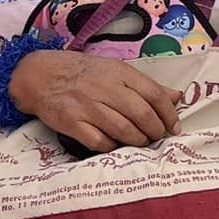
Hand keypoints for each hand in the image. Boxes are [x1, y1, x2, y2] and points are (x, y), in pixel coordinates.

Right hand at [7, 51, 181, 153]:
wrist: (41, 75)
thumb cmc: (83, 73)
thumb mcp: (115, 71)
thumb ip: (145, 85)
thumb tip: (177, 96)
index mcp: (119, 72)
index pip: (154, 94)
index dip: (168, 113)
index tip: (174, 127)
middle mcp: (105, 88)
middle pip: (141, 114)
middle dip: (155, 131)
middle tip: (157, 137)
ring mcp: (87, 106)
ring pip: (123, 130)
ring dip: (137, 141)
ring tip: (140, 142)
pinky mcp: (71, 122)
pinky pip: (99, 142)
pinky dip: (111, 147)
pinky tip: (115, 145)